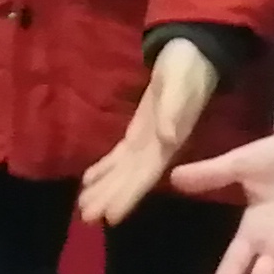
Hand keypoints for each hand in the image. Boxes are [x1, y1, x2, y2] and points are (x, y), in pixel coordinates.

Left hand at [75, 38, 218, 228]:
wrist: (191, 53)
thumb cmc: (187, 69)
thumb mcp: (180, 85)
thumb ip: (173, 111)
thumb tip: (168, 138)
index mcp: (167, 142)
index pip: (145, 175)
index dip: (129, 196)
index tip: (111, 217)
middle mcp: (156, 148)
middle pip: (130, 179)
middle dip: (110, 199)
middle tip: (86, 220)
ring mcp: (146, 141)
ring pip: (122, 172)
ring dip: (104, 190)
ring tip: (83, 209)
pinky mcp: (138, 131)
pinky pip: (119, 156)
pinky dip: (104, 169)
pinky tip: (88, 181)